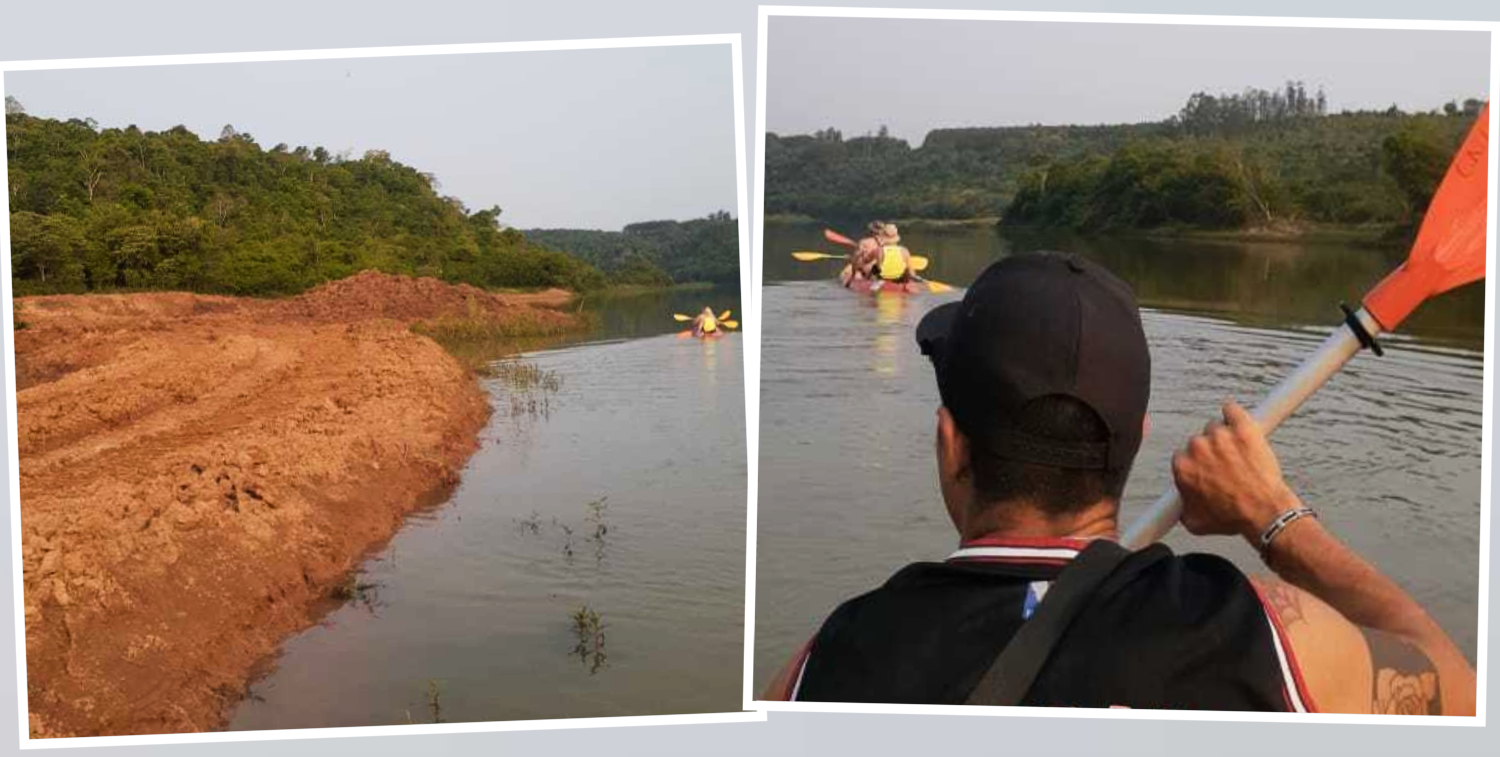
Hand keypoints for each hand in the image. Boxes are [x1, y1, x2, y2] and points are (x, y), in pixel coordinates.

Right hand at [1172, 400, 1300, 541]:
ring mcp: (1220, 436)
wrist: (1264, 512)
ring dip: (1226, 437)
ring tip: (1241, 454)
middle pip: (1200, 441)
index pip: (1184, 456)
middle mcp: (1197, 448)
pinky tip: (1237, 420)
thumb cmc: (1234, 516)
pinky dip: (1233, 413)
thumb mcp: (1197, 522)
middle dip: (1212, 451)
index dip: (1199, 463)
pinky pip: (1232, 410)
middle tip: (1229, 466)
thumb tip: (1182, 505)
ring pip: (1217, 427)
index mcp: (1183, 467)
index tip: (1209, 468)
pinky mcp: (1242, 428)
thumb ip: (1183, 507)